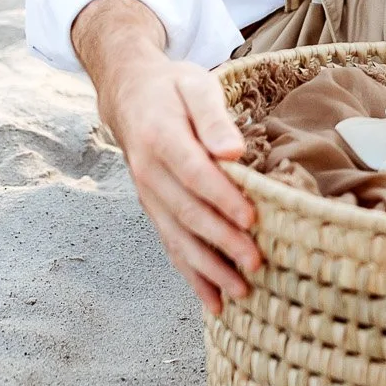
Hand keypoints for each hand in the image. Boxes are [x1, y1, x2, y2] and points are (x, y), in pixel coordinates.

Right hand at [76, 0, 259, 312]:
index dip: (222, 198)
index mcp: (161, 139)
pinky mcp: (155, 209)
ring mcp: (149, 196)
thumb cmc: (172, 88)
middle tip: (256, 262)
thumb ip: (212, 116)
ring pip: (178, 238)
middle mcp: (149, 174)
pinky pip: (171, 246)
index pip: (195, 174)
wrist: (129, 95)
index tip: (251, 218)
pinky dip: (191, 275)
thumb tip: (232, 151)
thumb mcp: (194, 85)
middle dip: (222, 242)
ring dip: (208, 269)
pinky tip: (213, 300)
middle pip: (188, 213)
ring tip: (240, 291)